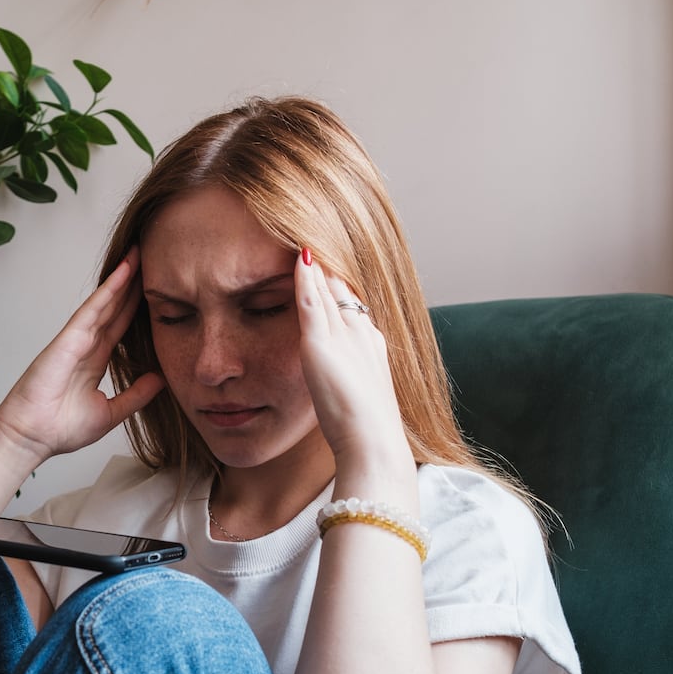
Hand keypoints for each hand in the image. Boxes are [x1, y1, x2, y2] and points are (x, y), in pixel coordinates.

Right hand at [0, 246, 165, 463]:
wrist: (32, 438)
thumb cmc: (61, 429)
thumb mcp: (111, 412)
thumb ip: (135, 395)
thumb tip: (160, 379)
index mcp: (95, 361)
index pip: (121, 326)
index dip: (137, 306)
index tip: (156, 288)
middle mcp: (86, 345)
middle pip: (115, 308)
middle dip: (132, 285)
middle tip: (152, 259)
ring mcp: (76, 340)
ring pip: (105, 302)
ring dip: (122, 278)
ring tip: (140, 254)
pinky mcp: (67, 339)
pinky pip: (91, 310)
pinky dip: (108, 291)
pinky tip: (123, 273)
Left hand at [293, 251, 410, 467]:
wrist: (374, 441)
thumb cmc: (363, 428)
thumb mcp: (355, 393)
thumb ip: (345, 376)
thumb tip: (337, 377)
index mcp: (370, 342)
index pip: (350, 301)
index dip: (336, 279)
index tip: (324, 258)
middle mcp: (361, 331)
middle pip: (342, 286)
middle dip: (327, 262)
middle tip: (312, 232)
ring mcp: (344, 334)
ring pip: (328, 287)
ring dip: (316, 261)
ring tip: (303, 234)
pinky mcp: (322, 343)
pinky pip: (312, 300)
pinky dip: (305, 277)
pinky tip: (298, 258)